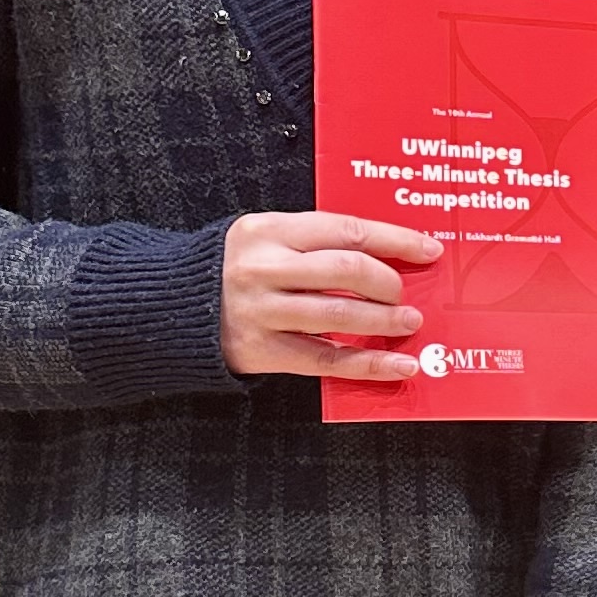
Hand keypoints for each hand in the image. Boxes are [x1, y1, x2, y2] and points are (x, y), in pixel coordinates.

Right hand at [221, 211, 440, 379]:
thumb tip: (385, 255)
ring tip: (408, 323)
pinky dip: (369, 364)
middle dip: (389, 281)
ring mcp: (263, 311)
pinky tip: (399, 366)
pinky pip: (326, 358)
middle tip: (405, 293)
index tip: (427, 249)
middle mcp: (265, 268)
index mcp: (269, 230)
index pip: (345, 230)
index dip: (394, 239)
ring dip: (384, 320)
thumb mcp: (263, 237)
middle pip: (346, 269)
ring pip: (339, 313)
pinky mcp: (264, 350)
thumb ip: (313, 241)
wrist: (168, 306)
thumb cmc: (231, 268)